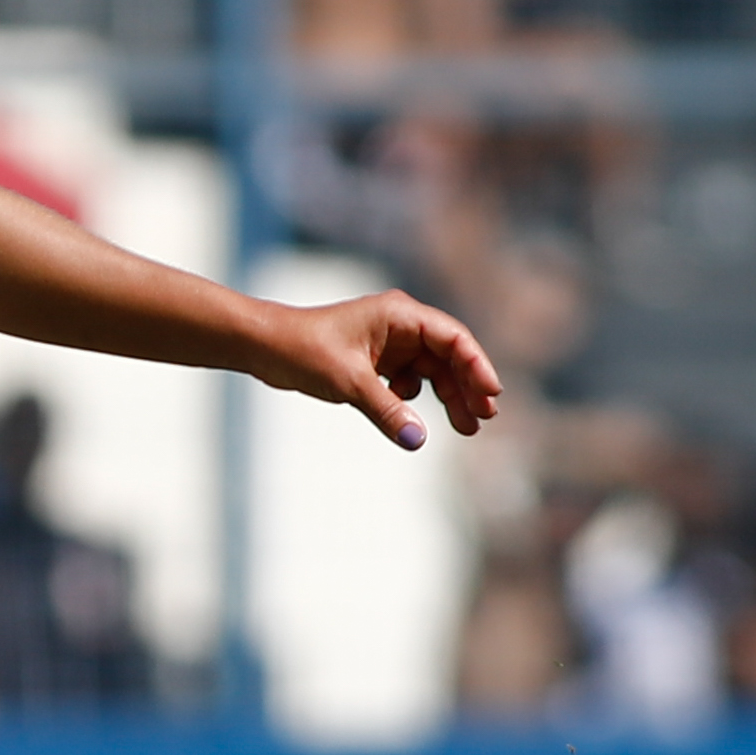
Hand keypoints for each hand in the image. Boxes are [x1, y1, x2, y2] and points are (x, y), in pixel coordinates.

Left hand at [268, 290, 502, 447]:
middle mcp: (400, 324)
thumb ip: (387, 410)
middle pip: (448, 356)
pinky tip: (408, 416)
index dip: (477, 365)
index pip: (453, 338)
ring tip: (466, 427)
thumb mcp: (349, 383)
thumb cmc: (303, 350)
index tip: (492, 394)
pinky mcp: (375, 360)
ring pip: (431, 371)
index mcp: (400, 315)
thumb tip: (418, 440)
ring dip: (448, 396)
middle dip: (467, 387)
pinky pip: (408, 380)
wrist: (263, 346)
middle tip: (484, 419)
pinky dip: (415, 398)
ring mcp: (389, 342)